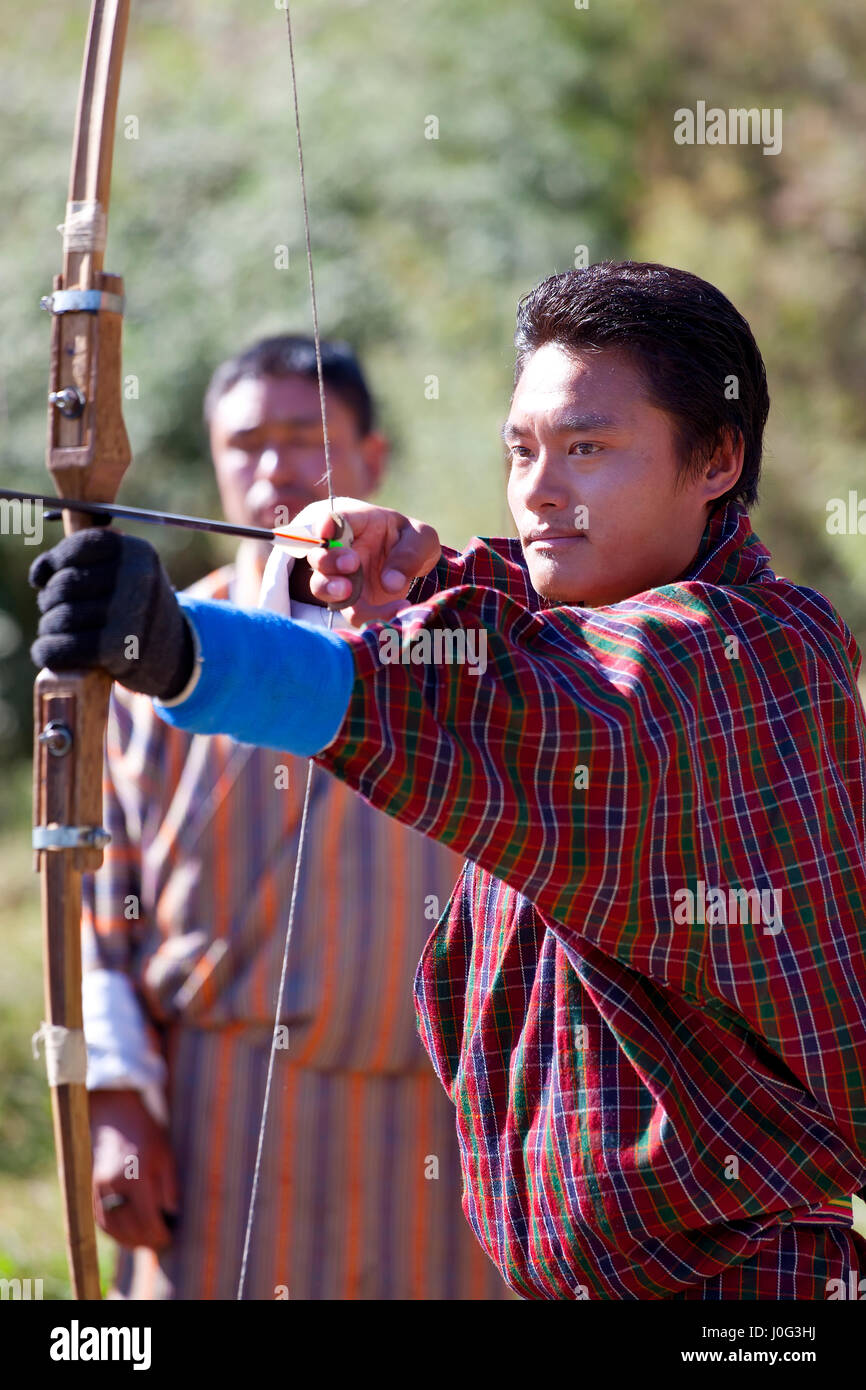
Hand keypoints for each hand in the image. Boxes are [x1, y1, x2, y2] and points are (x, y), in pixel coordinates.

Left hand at [28, 528, 193, 698]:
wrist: (177, 654)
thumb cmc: (138, 608)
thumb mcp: (126, 574)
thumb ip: (83, 561)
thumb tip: (39, 575)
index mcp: (138, 553)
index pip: (81, 545)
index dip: (57, 561)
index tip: (48, 578)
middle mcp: (136, 579)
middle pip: (65, 584)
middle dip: (50, 600)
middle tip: (56, 611)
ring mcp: (128, 614)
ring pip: (59, 617)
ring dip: (49, 628)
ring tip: (59, 632)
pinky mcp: (116, 649)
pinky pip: (60, 646)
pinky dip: (47, 650)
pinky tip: (49, 651)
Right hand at [90, 1089, 178, 1250]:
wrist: (116, 1116)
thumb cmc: (147, 1135)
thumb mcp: (167, 1156)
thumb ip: (170, 1188)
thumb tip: (172, 1215)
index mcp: (137, 1177)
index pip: (148, 1220)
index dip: (160, 1235)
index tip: (170, 1238)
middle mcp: (114, 1186)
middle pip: (129, 1228)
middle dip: (145, 1241)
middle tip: (159, 1244)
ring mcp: (98, 1188)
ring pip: (112, 1228)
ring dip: (127, 1241)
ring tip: (143, 1243)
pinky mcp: (90, 1188)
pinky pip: (100, 1219)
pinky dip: (113, 1231)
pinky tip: (125, 1234)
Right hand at [291, 498, 440, 627]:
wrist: (412, 565)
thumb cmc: (411, 542)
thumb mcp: (421, 539)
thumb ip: (409, 553)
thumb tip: (390, 583)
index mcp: (359, 524)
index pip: (336, 519)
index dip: (327, 524)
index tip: (326, 531)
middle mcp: (342, 551)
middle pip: (319, 555)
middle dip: (328, 560)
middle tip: (351, 564)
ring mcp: (342, 578)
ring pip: (321, 586)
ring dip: (331, 589)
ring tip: (348, 591)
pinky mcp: (352, 604)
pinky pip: (352, 613)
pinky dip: (369, 617)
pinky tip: (397, 611)